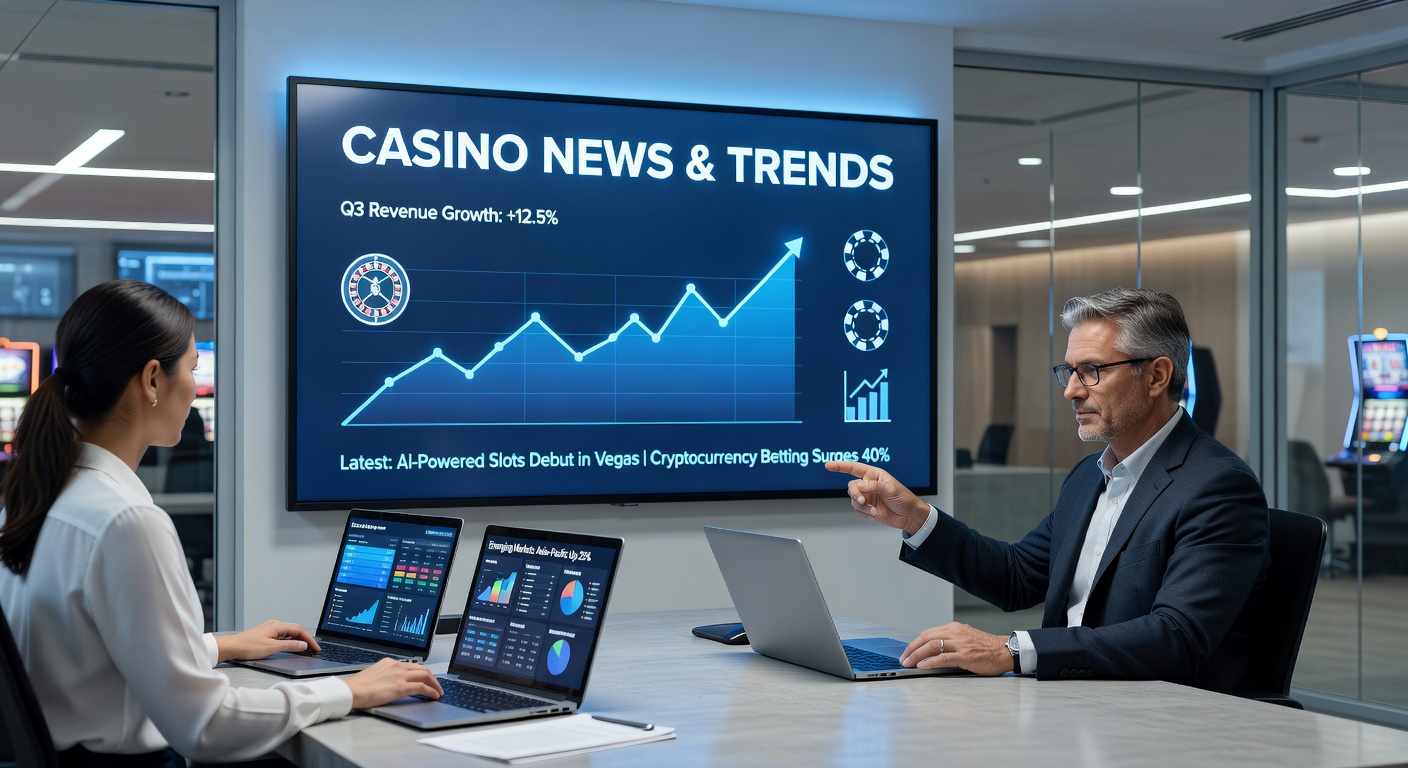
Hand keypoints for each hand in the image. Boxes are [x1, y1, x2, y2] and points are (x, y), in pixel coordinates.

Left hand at [216, 620, 320, 661]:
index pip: (299, 630)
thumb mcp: (272, 648)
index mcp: (278, 626)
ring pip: (289, 633)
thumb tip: (303, 644)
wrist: (231, 647)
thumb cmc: (248, 646)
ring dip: (298, 640)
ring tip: (305, 649)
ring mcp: (270, 629)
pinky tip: (291, 647)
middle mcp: (275, 625)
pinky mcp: (266, 634)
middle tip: (313, 649)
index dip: (309, 639)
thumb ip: (290, 645)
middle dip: (306, 639)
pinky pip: (283, 636)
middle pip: (295, 630)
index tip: (316, 647)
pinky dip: (290, 641)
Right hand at [344, 658, 443, 708]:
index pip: (412, 665)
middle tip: (437, 685)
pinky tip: (434, 696)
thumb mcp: (374, 675)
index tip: (427, 678)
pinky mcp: (400, 687)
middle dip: (432, 677)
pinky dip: (431, 691)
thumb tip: (393, 682)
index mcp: (390, 663)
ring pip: (425, 675)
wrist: (350, 691)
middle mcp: (396, 666)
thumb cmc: (358, 687)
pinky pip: (422, 687)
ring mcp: (399, 676)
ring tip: (438, 692)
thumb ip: (386, 675)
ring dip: (435, 684)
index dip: (422, 673)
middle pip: (422, 668)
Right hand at [825, 460, 930, 534]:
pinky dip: (862, 512)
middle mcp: (868, 484)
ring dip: (861, 506)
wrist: (908, 516)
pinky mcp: (867, 507)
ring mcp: (867, 496)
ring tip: (872, 510)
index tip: (828, 465)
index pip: (854, 468)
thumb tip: (860, 486)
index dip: (840, 466)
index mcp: (874, 475)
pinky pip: (856, 509)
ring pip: (853, 499)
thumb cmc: (903, 498)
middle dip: (856, 494)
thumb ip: (873, 486)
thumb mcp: (890, 489)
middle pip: (852, 486)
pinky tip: (872, 513)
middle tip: (863, 501)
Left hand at [900, 622, 1014, 676]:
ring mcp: (960, 644)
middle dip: (911, 648)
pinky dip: (929, 661)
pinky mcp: (965, 656)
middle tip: (903, 658)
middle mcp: (955, 633)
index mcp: (955, 628)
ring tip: (908, 663)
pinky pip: (942, 657)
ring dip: (916, 655)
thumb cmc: (987, 648)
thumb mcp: (966, 638)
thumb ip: (951, 641)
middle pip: (926, 637)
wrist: (1005, 651)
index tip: (908, 651)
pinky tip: (922, 666)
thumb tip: (934, 650)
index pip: (928, 633)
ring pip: (931, 645)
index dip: (915, 643)